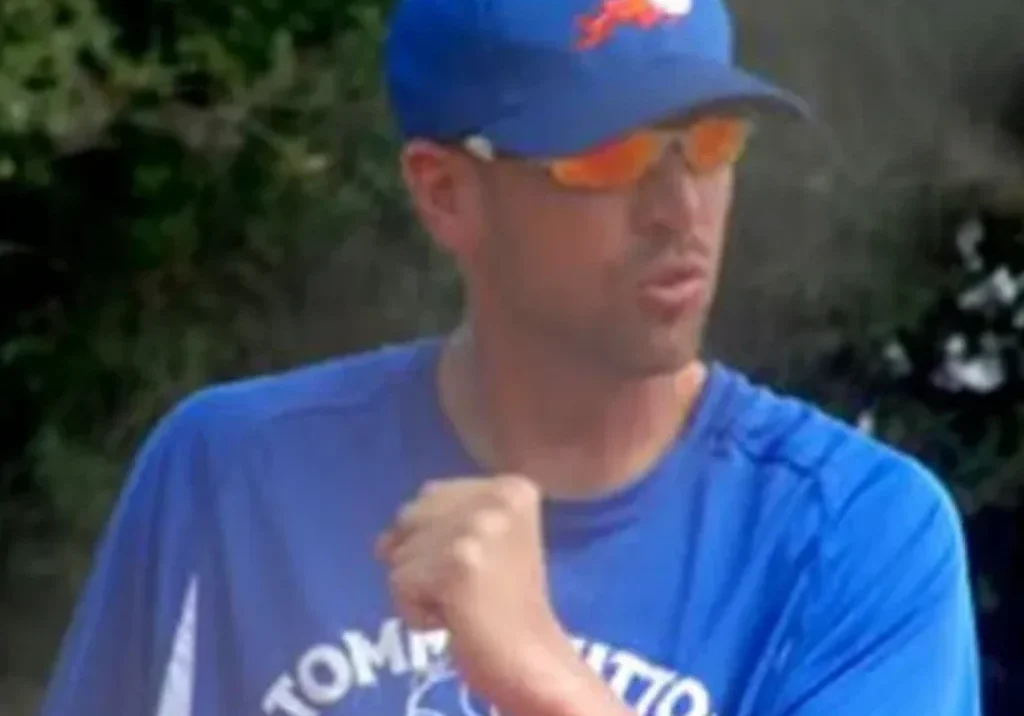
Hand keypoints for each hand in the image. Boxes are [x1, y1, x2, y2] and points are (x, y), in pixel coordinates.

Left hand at [375, 475, 576, 712]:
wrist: (530, 658)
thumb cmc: (504, 604)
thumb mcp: (478, 542)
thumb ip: (432, 524)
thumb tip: (382, 543)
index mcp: (510, 486)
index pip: (430, 494)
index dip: (434, 537)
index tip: (471, 565)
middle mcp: (497, 497)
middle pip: (410, 517)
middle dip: (423, 558)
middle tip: (467, 587)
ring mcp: (478, 527)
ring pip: (400, 552)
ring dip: (419, 588)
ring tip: (461, 604)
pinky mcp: (457, 563)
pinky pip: (398, 582)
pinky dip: (415, 611)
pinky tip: (453, 620)